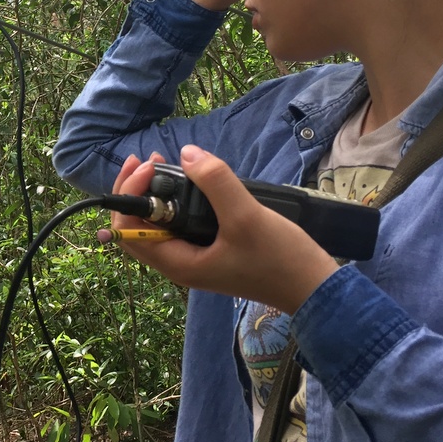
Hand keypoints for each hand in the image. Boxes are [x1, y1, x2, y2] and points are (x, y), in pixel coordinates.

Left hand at [110, 147, 338, 313]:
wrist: (313, 288)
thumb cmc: (279, 258)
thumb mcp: (246, 216)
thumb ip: (215, 182)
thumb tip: (187, 153)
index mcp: (177, 264)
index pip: (129, 231)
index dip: (129, 195)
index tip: (150, 167)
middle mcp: (179, 263)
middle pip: (138, 227)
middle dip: (137, 190)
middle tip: (151, 160)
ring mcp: (195, 257)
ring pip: (159, 224)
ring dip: (156, 193)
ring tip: (164, 163)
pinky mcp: (210, 250)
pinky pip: (180, 224)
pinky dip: (177, 201)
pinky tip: (190, 181)